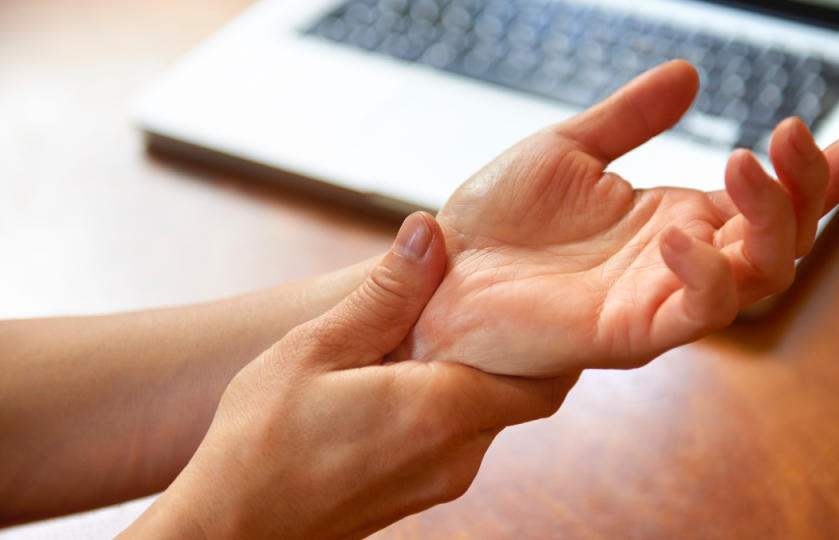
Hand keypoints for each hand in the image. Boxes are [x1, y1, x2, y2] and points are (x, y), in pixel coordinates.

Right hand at [120, 212, 575, 539]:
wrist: (230, 529)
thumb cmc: (260, 441)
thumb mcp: (316, 350)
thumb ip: (385, 295)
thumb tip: (430, 234)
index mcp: (442, 411)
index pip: (545, 378)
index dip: (551, 338)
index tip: (534, 298)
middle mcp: (458, 454)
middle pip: (521, 395)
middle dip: (510, 349)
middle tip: (481, 302)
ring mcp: (442, 481)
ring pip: (489, 416)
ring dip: (475, 375)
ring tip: (435, 334)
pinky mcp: (421, 493)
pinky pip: (458, 438)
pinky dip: (451, 404)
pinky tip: (408, 378)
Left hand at [394, 60, 838, 375]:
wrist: (442, 271)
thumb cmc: (498, 221)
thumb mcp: (567, 149)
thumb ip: (629, 118)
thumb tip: (687, 75)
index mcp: (673, 221)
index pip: (766, 205)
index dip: (813, 178)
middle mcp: (677, 264)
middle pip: (781, 242)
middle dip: (803, 190)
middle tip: (787, 134)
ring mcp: (657, 299)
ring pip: (757, 278)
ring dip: (771, 222)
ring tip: (745, 163)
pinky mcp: (628, 333)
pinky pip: (694, 314)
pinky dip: (707, 276)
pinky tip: (681, 233)